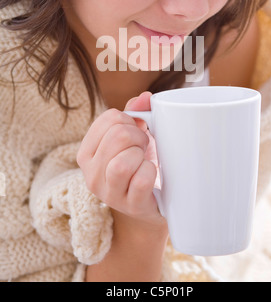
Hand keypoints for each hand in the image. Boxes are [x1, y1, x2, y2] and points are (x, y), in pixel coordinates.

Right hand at [77, 92, 163, 227]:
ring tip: (144, 160)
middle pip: (118, 137)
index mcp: (86, 152)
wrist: (149, 206)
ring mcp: (108, 193)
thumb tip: (145, 97)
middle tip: (143, 146)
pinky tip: (150, 175)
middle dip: (138, 136)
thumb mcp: (131, 138)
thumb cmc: (138, 165)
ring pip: (122, 163)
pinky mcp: (130, 206)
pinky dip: (151, 172)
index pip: (109, 118)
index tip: (135, 131)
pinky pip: (141, 180)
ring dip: (141, 155)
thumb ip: (135, 113)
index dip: (130, 120)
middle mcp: (90, 174)